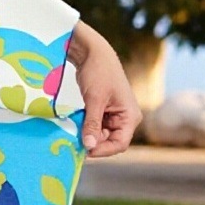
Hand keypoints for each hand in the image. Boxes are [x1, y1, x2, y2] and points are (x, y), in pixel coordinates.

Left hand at [66, 21, 141, 157]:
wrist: (92, 53)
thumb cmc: (98, 72)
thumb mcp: (94, 100)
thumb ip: (92, 124)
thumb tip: (89, 147)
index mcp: (130, 117)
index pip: (120, 144)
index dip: (103, 150)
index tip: (84, 150)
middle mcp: (125, 119)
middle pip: (109, 141)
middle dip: (92, 141)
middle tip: (74, 139)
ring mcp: (114, 116)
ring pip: (100, 135)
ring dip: (87, 134)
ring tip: (74, 129)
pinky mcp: (103, 112)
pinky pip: (95, 127)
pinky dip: (84, 127)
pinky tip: (75, 123)